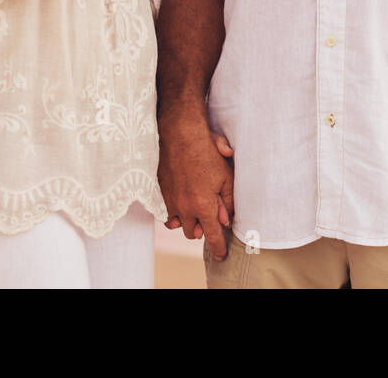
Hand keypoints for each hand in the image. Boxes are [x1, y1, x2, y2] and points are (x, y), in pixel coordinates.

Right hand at [158, 124, 234, 259]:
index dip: (218, 247)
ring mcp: (170, 200)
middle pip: (192, 233)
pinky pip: (166, 211)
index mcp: (203, 205)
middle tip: (210, 220)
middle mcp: (184, 207)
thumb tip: (226, 219)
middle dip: (202, 230)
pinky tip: (183, 199)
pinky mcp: (160, 192)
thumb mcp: (226, 175)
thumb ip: (227, 201)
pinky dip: (175, 211)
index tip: (222, 254)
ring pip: (177, 224)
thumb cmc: (207, 152)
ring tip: (195, 209)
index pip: (212, 235)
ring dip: (187, 221)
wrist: (179, 134)